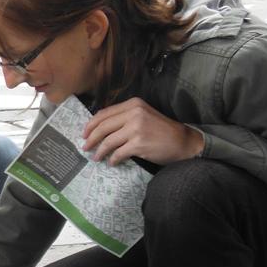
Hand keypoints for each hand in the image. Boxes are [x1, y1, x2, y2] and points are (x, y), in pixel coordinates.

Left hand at [83, 97, 203, 165]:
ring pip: (108, 141)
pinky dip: (112, 159)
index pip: (104, 114)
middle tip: (85, 147)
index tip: (84, 134)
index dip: (90, 125)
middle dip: (90, 139)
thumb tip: (98, 126)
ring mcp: (137, 128)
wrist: (182, 141)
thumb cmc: (160, 130)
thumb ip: (123, 117)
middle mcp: (134, 113)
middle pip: (103, 127)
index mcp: (133, 104)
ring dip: (99, 151)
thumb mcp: (143, 115)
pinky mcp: (139, 144)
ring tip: (96, 157)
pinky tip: (112, 162)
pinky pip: (118, 153)